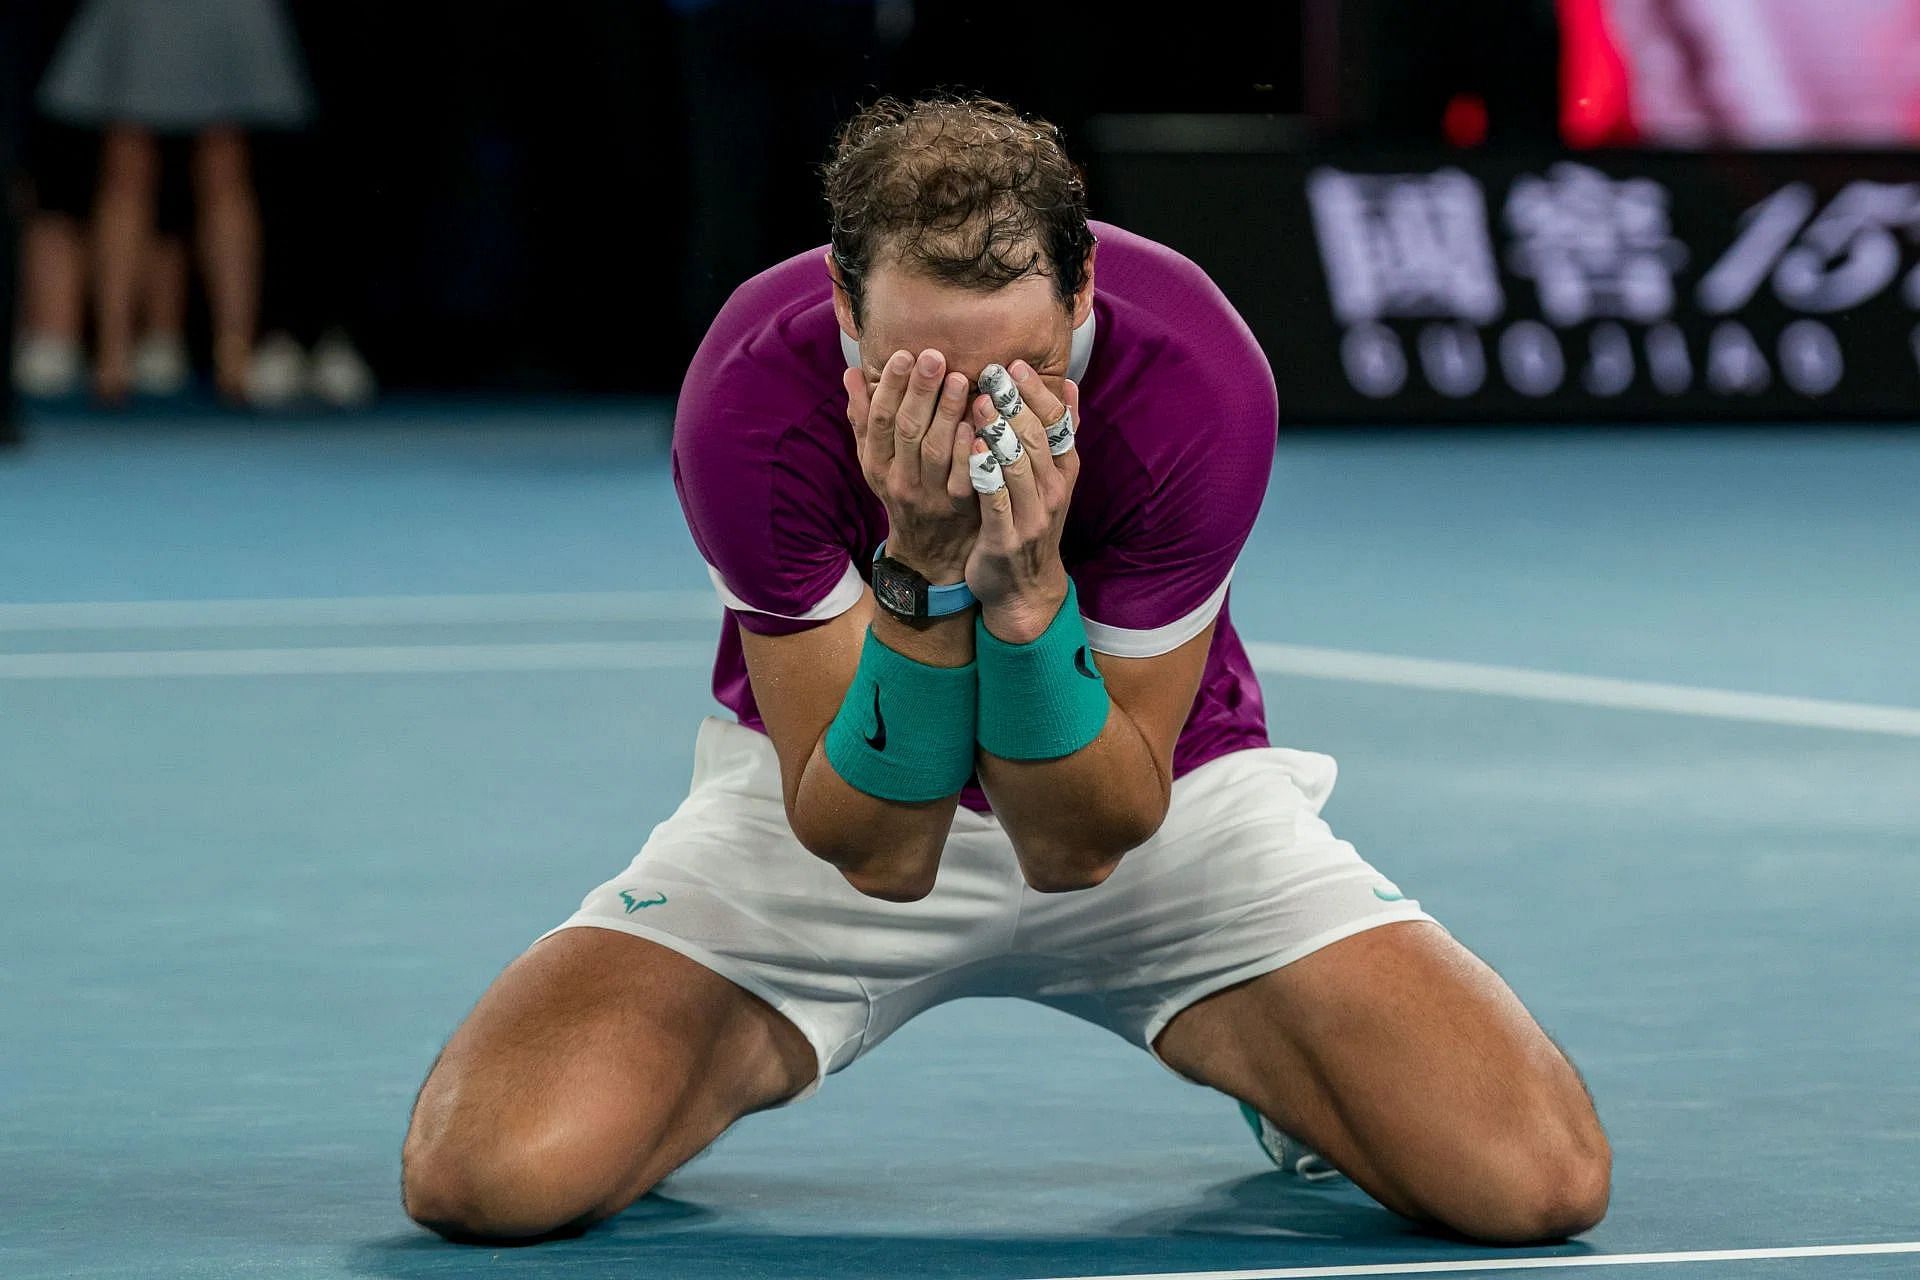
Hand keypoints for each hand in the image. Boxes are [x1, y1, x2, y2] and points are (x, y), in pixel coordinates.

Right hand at [845, 350, 978, 582]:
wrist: (929, 550)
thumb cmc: (903, 490)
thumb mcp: (876, 459)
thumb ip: (864, 418)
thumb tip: (850, 373)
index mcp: (876, 463)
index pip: (879, 420)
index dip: (890, 387)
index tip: (904, 355)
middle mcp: (899, 479)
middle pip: (907, 430)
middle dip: (920, 391)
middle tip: (934, 356)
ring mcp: (929, 495)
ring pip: (935, 450)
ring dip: (947, 412)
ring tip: (959, 378)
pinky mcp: (958, 506)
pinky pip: (963, 475)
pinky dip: (968, 448)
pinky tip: (976, 422)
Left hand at [966, 361, 1080, 638]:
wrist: (1022, 588)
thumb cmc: (1030, 522)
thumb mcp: (1052, 478)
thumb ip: (1059, 434)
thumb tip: (1069, 384)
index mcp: (1063, 471)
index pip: (1056, 424)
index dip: (1038, 393)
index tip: (1015, 364)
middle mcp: (1052, 491)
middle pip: (1037, 438)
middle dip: (1015, 404)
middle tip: (992, 373)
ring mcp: (1031, 516)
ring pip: (1018, 465)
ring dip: (1000, 431)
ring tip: (980, 401)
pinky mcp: (1006, 538)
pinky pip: (997, 499)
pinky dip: (987, 472)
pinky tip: (972, 447)